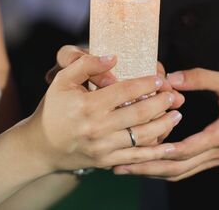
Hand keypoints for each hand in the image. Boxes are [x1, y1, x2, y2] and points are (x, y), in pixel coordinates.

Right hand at [23, 54, 182, 171]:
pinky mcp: (106, 161)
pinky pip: (136, 157)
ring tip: (177, 115)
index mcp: (88, 105)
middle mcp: (97, 127)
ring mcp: (103, 147)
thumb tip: (113, 57)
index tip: (159, 79)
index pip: (125, 91)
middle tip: (173, 96)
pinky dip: (156, 153)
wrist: (41, 146)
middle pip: (138, 113)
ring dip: (163, 125)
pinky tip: (171, 146)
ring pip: (141, 136)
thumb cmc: (53, 109)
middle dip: (161, 103)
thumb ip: (86, 64)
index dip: (146, 84)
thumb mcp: (62, 80)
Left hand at [114, 68, 218, 180]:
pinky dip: (166, 168)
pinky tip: (149, 164)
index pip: (185, 150)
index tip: (134, 154)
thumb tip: (170, 78)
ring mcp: (215, 157)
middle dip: (147, 169)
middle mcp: (216, 152)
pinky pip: (186, 168)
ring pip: (180, 172)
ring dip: (153, 172)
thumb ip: (200, 78)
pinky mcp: (213, 156)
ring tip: (127, 168)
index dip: (159, 152)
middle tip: (119, 167)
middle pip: (177, 168)